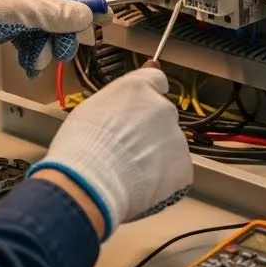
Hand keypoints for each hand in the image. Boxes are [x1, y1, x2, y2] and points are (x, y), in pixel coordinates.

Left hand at [0, 0, 95, 76]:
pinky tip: (29, 63)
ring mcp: (9, 2)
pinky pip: (26, 35)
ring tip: (39, 60)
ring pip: (42, 24)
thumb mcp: (16, 10)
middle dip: (63, 30)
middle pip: (57, 4)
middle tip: (68, 49)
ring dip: (45, 44)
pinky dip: (30, 50)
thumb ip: (53, 14)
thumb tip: (83, 16)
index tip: (101, 17)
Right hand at [27, 68, 192, 238]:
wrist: (94, 178)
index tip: (144, 103)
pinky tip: (138, 186)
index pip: (155, 79)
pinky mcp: (182, 167)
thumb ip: (113, 105)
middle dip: (148, 132)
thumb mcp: (90, 110)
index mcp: (138, 88)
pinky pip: (174, 174)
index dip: (149, 94)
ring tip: (126, 173)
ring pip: (168, 147)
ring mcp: (176, 137)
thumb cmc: (82, 145)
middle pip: (162, 118)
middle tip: (124, 150)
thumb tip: (117, 109)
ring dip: (154, 158)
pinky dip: (161, 181)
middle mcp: (162, 108)